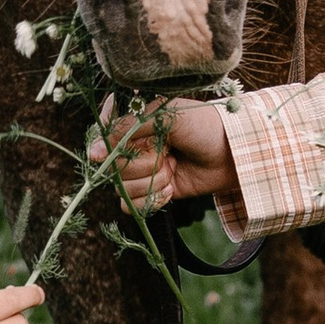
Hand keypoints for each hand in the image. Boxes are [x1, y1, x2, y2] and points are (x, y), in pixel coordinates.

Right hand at [109, 99, 237, 210]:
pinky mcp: (150, 193)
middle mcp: (132, 149)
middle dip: (145, 164)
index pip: (103, 141)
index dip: (111, 149)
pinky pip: (133, 206)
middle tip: (168, 152)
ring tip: (174, 169)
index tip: (129, 149)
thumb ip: (128, 128)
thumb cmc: (202, 126)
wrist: (231, 154)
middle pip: (113, 168)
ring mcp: (140, 172)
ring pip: (123, 189)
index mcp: (132, 124)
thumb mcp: (165, 116)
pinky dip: (154, 199)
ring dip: (152, 182)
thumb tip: (93, 153)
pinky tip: (172, 187)